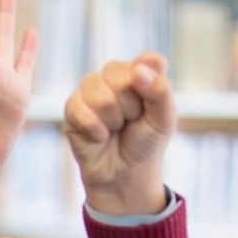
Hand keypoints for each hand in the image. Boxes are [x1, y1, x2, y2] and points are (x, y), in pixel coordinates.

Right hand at [63, 54, 174, 217]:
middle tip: (130, 122)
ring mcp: (91, 89)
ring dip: (112, 120)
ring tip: (114, 129)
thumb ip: (160, 91)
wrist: (124, 175)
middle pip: (121, 77)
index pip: (148, 61)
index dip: (151, 85)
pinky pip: (80, 109)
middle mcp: (114, 75)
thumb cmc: (146, 144)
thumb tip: (138, 71)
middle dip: (130, 108)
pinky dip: (95, 130)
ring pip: (100, 94)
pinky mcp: (72, 107)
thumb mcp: (164, 120)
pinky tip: (99, 137)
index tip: (151, 107)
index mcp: (140, 71)